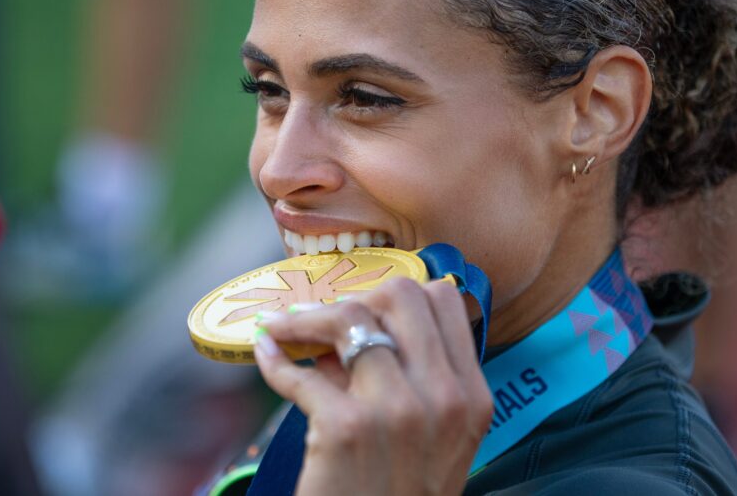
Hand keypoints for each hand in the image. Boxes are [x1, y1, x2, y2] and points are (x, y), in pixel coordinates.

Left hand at [254, 278, 492, 495]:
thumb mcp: (432, 443)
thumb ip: (407, 381)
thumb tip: (347, 326)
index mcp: (471, 397)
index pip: (445, 300)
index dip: (400, 295)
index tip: (366, 311)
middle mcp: (443, 397)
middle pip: (401, 294)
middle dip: (354, 298)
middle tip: (321, 319)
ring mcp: (397, 411)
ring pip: (350, 317)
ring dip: (305, 319)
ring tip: (284, 329)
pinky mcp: (346, 428)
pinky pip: (299, 369)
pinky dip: (273, 357)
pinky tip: (264, 352)